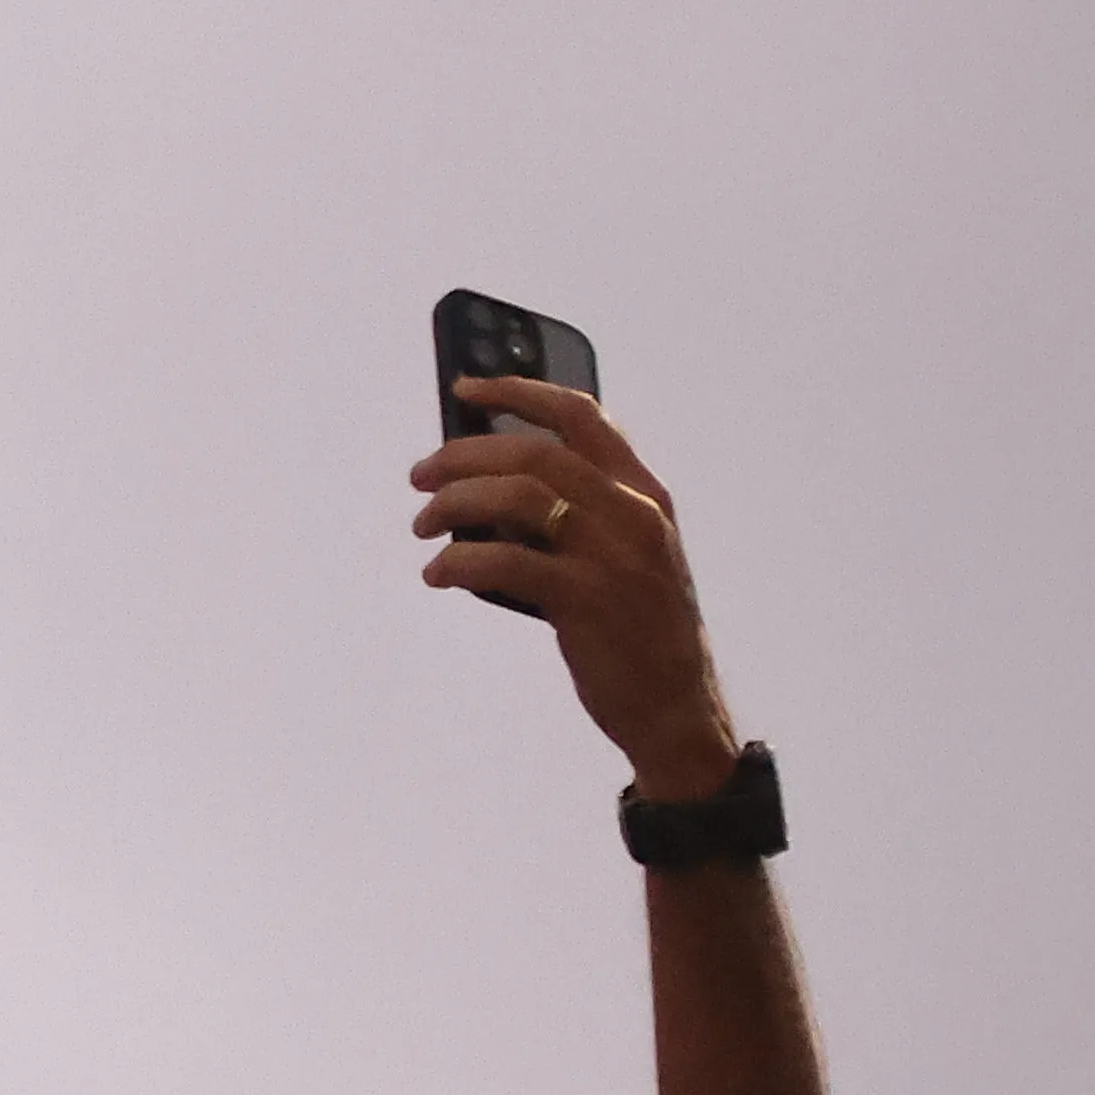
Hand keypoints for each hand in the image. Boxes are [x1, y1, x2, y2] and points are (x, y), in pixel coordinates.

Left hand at [413, 374, 744, 795]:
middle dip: (462, 456)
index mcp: (645, 494)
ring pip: (516, 498)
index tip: (466, 388)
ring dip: (453, 505)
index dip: (519, 391)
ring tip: (423, 527)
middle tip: (419, 477)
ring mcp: (614, 557)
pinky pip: (505, 562)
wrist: (675, 706)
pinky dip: (458, 562)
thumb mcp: (624, 555)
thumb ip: (577, 513)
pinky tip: (438, 573)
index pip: (583, 417)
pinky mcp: (588, 601)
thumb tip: (483, 485)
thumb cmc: (634, 627)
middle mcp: (635, 514)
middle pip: (533, 454)